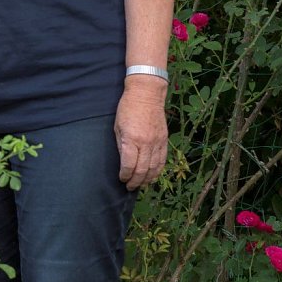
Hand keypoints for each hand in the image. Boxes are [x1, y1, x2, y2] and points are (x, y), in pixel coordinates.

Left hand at [114, 76, 167, 190]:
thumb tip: (123, 161)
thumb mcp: (117, 125)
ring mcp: (157, 142)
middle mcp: (146, 143)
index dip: (125, 175)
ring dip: (147, 179)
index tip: (121, 178)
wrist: (146, 94)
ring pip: (154, 168)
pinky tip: (152, 176)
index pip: (129, 165)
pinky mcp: (164, 140)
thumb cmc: (127, 107)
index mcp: (132, 139)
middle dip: (135, 181)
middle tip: (130, 187)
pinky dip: (158, 171)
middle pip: (142, 170)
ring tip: (141, 184)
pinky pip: (162, 160)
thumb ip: (121, 145)